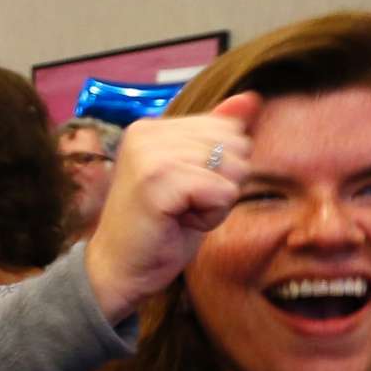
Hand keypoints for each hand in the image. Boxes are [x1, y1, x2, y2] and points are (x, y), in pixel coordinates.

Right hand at [83, 92, 260, 321]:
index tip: (183, 193)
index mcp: (153, 126)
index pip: (228, 128)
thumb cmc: (158, 229)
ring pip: (233, 168)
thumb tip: (251, 99)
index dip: (220, 169)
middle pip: (236, 145)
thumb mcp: (195, 176)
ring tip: (180, 215)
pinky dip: (210, 217)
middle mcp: (148, 131)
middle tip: (182, 207)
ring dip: (216, 203)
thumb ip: (218, 136)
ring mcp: (150, 154)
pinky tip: (179, 224)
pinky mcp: (157, 180)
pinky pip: (222, 192)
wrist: (119, 272)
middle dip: (222, 184)